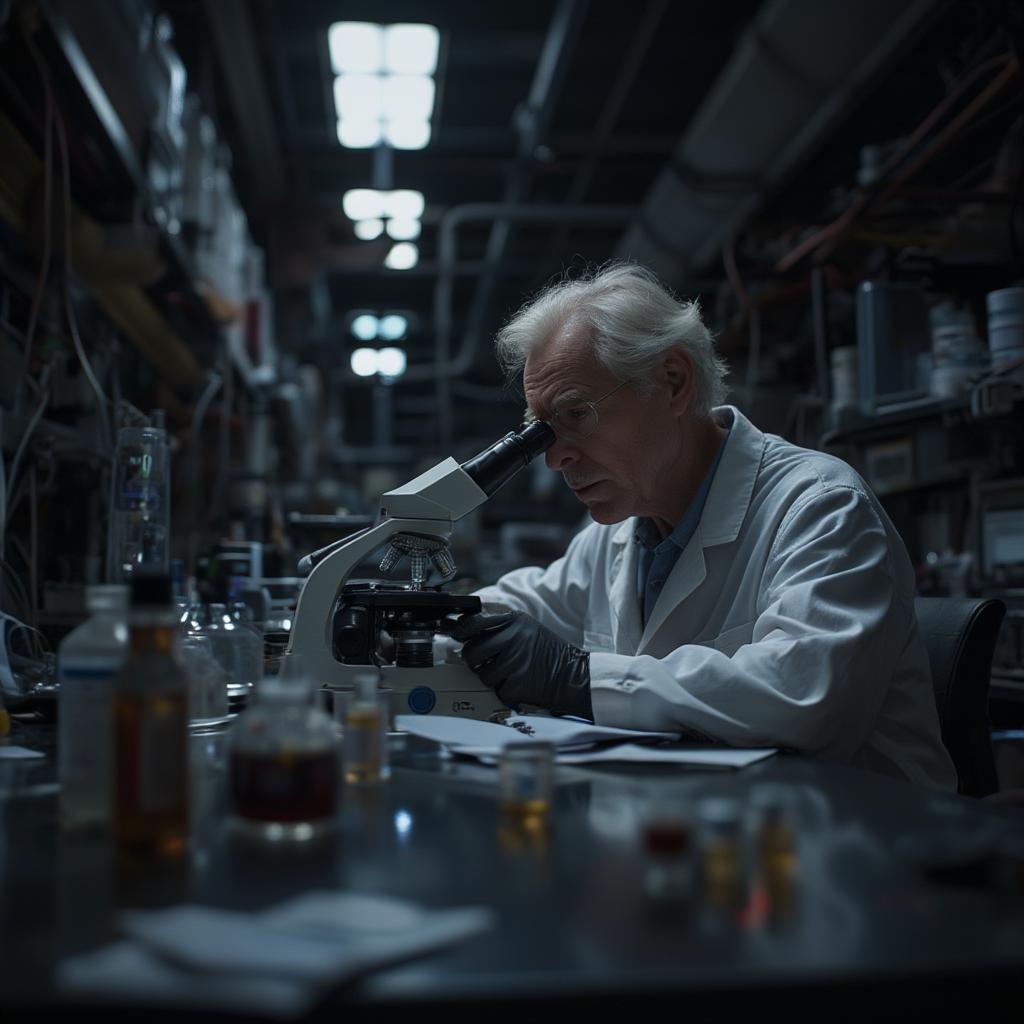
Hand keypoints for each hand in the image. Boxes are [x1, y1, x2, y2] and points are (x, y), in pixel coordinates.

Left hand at [451, 611, 591, 718]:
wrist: (575, 675)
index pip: (476, 622)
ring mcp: (516, 661)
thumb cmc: (549, 653)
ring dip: (491, 678)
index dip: (461, 631)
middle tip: (482, 661)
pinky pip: (497, 690)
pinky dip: (506, 691)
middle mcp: (515, 638)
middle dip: (473, 660)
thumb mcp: (528, 629)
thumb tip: (464, 629)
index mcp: (516, 621)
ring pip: (482, 674)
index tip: (457, 636)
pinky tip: (519, 684)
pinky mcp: (518, 684)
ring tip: (508, 673)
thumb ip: (501, 627)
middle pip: (473, 651)